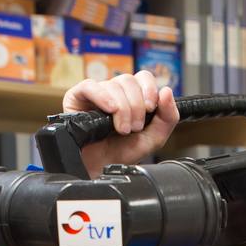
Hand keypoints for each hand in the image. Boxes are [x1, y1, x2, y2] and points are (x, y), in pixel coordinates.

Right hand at [64, 71, 179, 176]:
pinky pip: (89, 86)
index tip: (150, 108)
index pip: (143, 77)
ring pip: (113, 85)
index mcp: (133, 96)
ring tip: (120, 129)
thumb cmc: (123, 153)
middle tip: (134, 128)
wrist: (101, 169)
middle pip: (129, 80)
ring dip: (122, 109)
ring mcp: (96, 93)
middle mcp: (115, 92)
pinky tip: (109, 110)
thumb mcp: (154, 138)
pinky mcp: (77, 98)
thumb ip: (168, 117)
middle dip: (136, 106)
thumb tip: (167, 90)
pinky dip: (102, 96)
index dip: (149, 89)